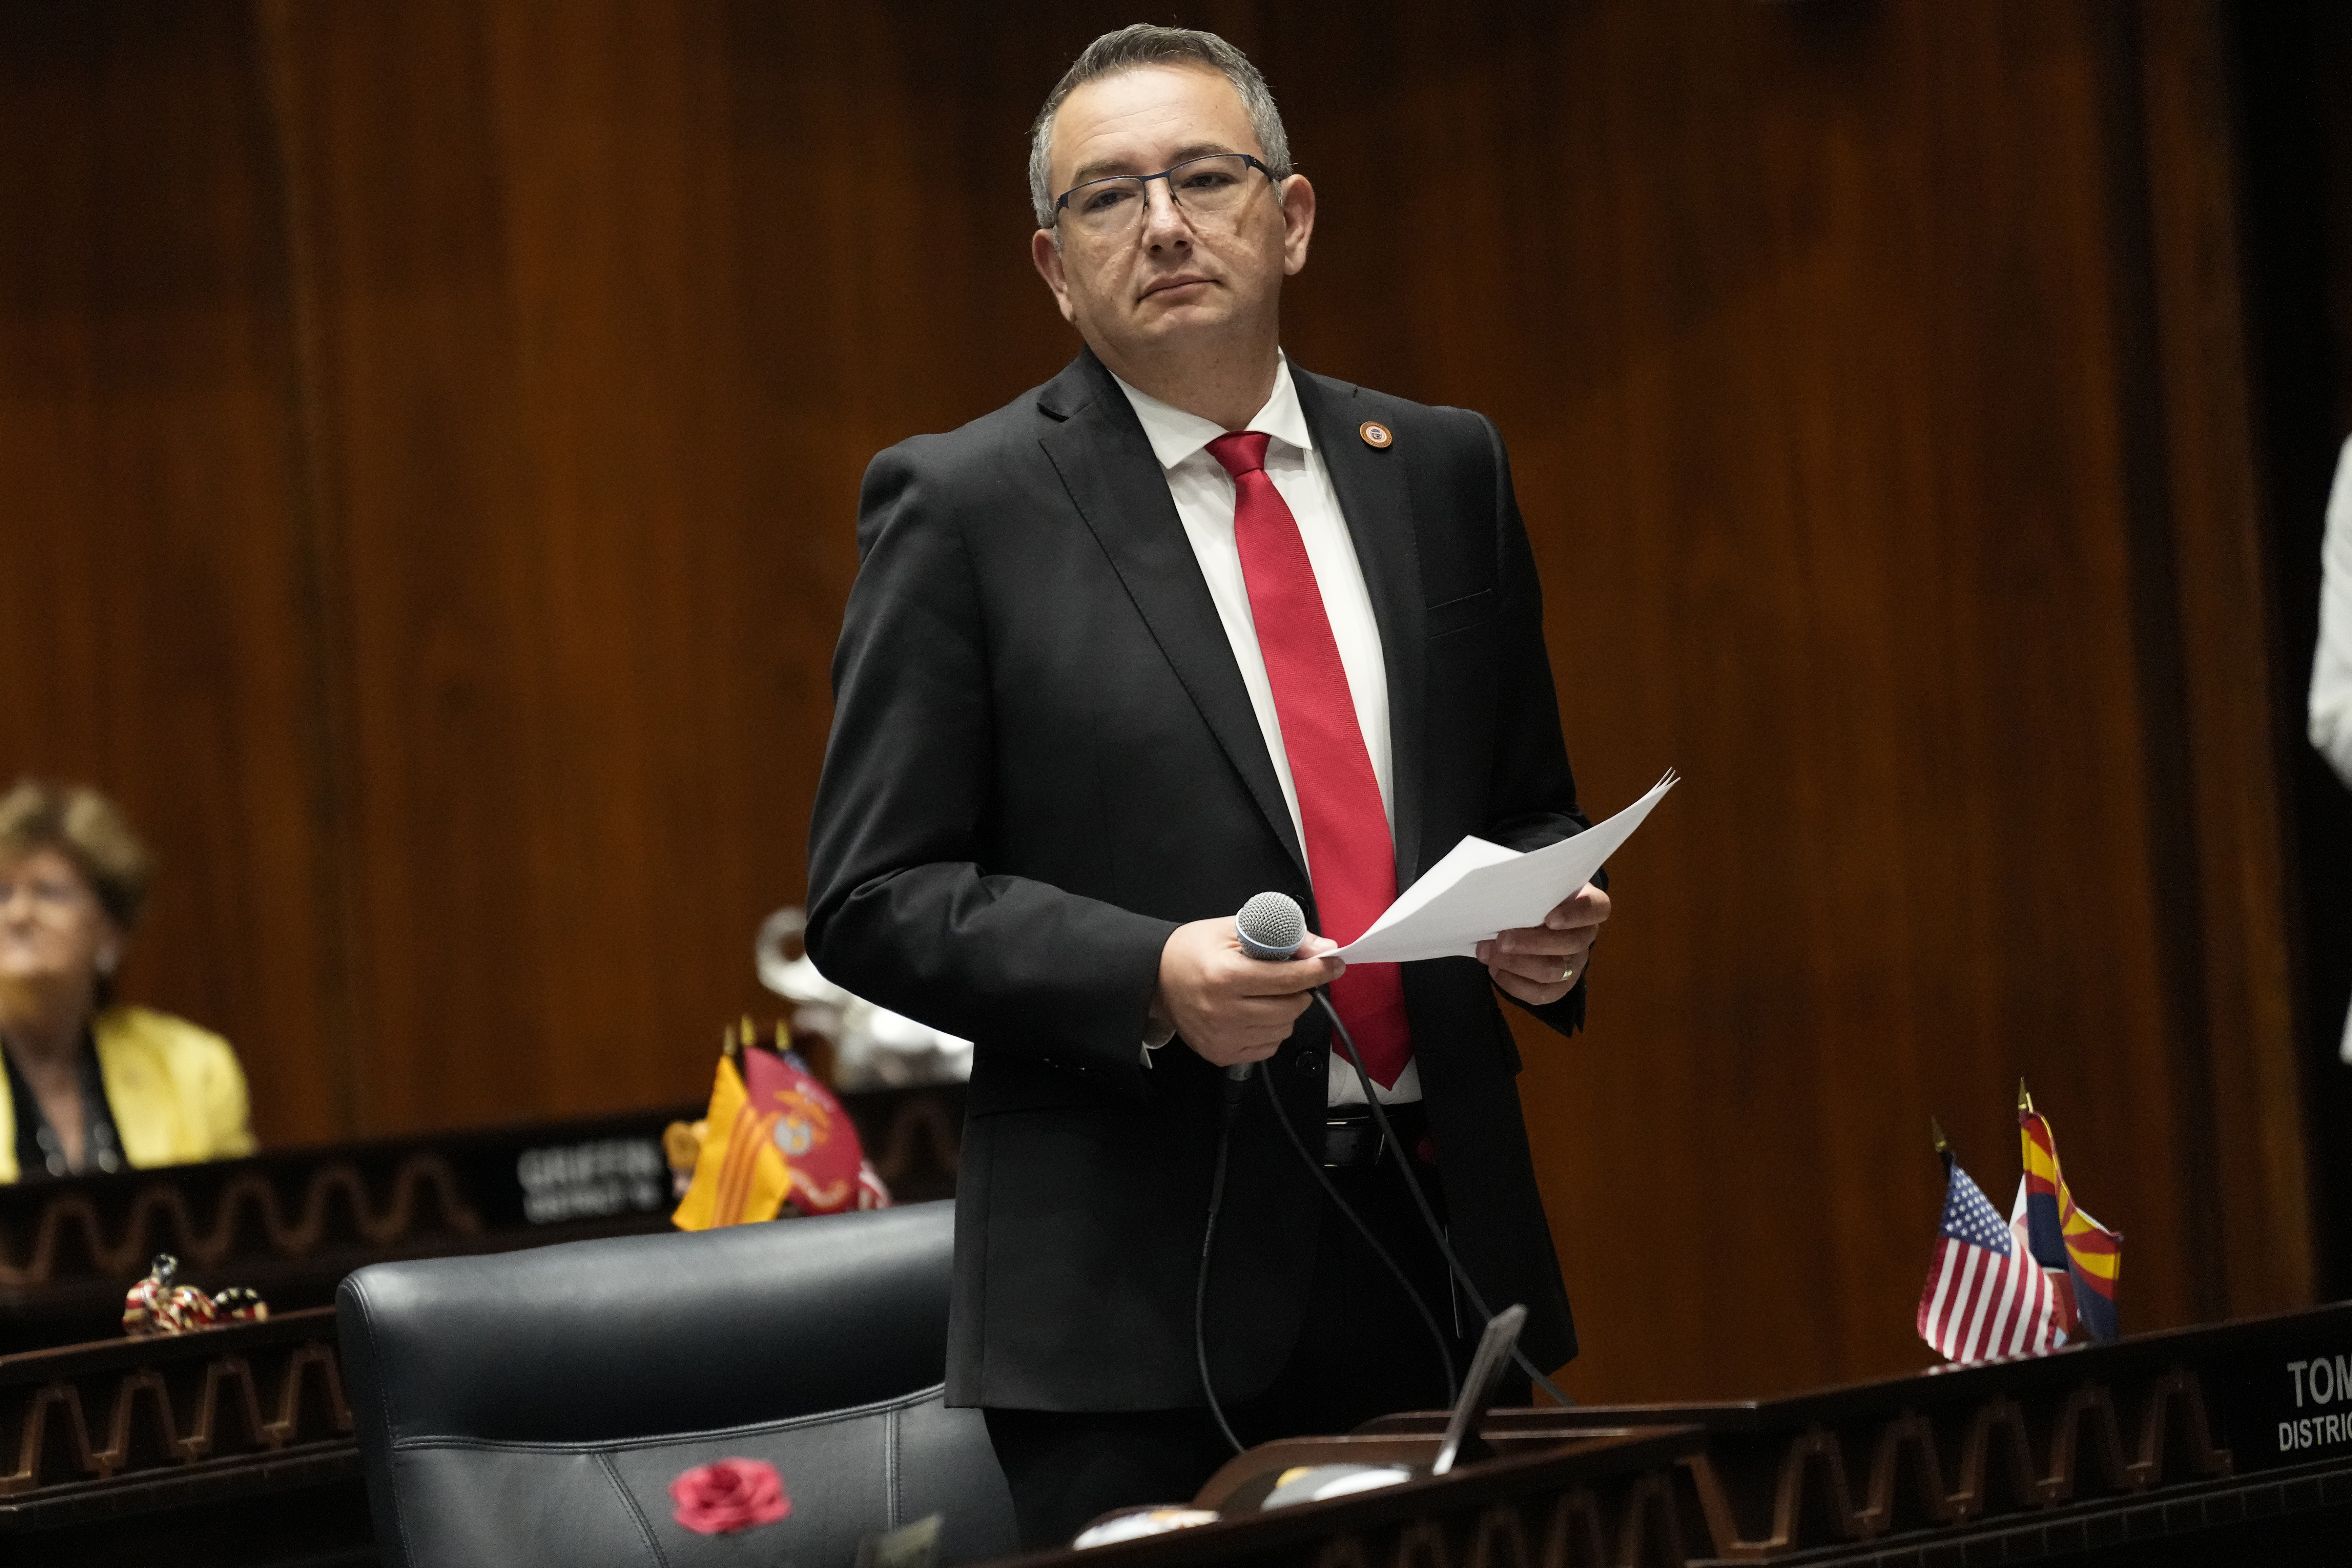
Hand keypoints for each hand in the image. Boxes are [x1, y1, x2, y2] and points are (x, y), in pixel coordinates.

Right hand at [1152, 918, 1343, 1068]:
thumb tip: (1322, 948)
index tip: (1334, 964)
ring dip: (1286, 1011)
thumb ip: (1281, 936)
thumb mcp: (1235, 929)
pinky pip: (1267, 1048)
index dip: (1318, 970)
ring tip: (1267, 995)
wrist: (1156, 977)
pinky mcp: (1219, 1054)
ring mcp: (1221, 1037)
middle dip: (1300, 990)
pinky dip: (1271, 1031)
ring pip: (1282, 1030)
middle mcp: (1222, 1012)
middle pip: (1290, 1008)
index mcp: (1225, 977)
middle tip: (1291, 978)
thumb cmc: (1194, 950)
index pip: (1288, 979)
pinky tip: (1256, 1013)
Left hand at [1476, 881, 1608, 1006]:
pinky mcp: (1558, 987)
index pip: (1596, 908)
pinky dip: (1513, 983)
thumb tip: (1497, 892)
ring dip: (1515, 963)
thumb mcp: (1537, 887)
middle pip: (1570, 944)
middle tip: (1501, 939)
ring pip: (1553, 971)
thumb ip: (1530, 888)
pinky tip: (1494, 969)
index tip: (1549, 918)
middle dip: (1532, 943)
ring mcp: (1574, 964)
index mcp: (1588, 906)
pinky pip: (1540, 994)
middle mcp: (1585, 936)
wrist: (1532, 921)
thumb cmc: (1535, 899)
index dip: (1576, 915)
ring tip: (1487, 952)